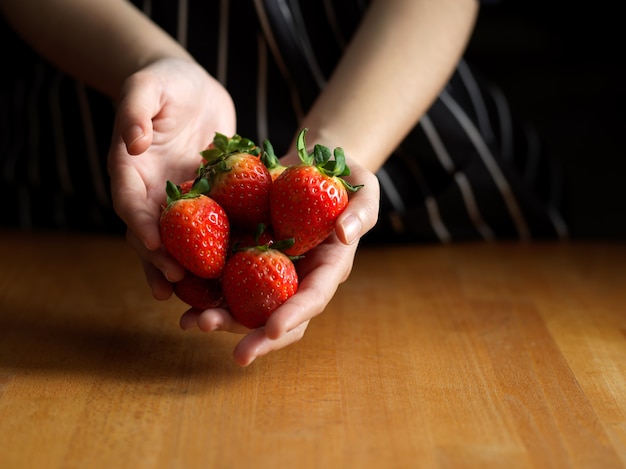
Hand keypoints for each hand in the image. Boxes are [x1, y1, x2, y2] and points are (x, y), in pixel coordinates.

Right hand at [107, 57, 235, 299]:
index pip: (130, 204)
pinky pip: (210, 227)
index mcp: (131, 170)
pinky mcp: (206, 199)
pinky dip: (217, 249)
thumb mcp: (147, 86)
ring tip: (198, 296)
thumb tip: (132, 143)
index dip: (140, 226)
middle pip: (151, 232)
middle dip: (161, 259)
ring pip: (179, 240)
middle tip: (177, 283)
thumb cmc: (165, 82)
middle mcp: (152, 191)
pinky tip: (233, 271)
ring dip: (185, 267)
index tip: (155, 247)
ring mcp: (179, 199)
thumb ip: (135, 110)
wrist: (191, 86)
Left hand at [179, 161, 379, 365]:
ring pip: (244, 307)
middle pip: (277, 318)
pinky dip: (201, 291)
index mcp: (326, 269)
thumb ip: (361, 213)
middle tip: (237, 354)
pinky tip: (177, 296)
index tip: (273, 329)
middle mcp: (296, 279)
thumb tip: (346, 233)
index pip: (312, 299)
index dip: (294, 316)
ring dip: (220, 319)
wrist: (307, 168)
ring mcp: (267, 271)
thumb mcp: (363, 191)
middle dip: (256, 337)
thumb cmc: (340, 181)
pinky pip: (222, 280)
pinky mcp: (243, 257)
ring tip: (192, 324)